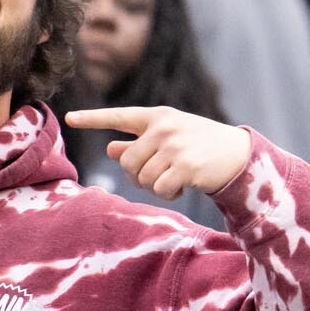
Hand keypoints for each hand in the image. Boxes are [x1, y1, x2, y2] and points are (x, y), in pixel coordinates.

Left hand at [63, 106, 251, 198]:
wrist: (240, 155)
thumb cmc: (202, 146)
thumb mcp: (172, 139)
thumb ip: (140, 144)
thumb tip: (110, 149)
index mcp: (159, 116)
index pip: (120, 117)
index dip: (93, 119)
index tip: (70, 118)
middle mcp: (165, 128)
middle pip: (128, 161)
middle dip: (138, 176)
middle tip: (158, 177)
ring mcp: (175, 146)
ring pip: (143, 178)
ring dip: (156, 187)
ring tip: (175, 180)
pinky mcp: (185, 166)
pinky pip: (160, 188)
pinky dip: (169, 194)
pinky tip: (184, 187)